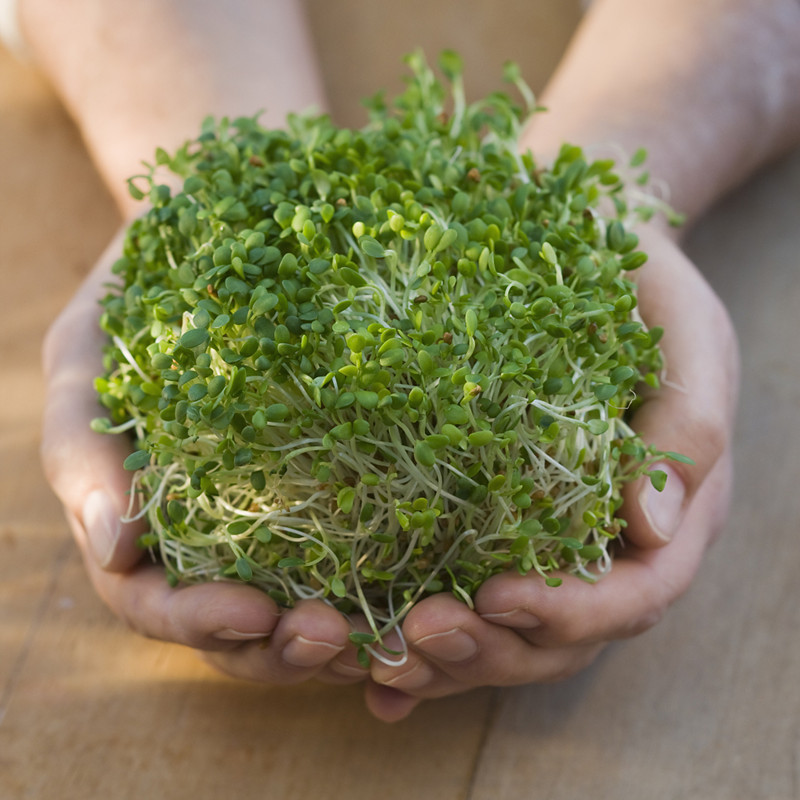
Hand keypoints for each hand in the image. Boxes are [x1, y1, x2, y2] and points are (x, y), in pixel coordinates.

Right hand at [41, 228, 358, 686]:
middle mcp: (209, 536)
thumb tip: (116, 550)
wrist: (216, 243)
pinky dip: (385, 589)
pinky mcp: (331, 491)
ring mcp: (273, 520)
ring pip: (299, 610)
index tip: (253, 612)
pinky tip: (427, 589)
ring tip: (388, 634)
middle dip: (280, 650)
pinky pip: (358, 554)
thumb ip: (80, 447)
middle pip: (236, 629)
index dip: (197, 621)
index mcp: (141, 523)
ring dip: (340, 640)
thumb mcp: (87, 357)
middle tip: (334, 637)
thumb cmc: (137, 299)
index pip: (154, 601)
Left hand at [362, 225, 738, 720]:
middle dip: (490, 648)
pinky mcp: (497, 533)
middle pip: (560, 637)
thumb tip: (649, 526)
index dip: (569, 611)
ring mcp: (551, 548)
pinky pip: (466, 605)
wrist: (593, 258)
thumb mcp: (687, 337)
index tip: (497, 595)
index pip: (632, 593)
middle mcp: (608, 547)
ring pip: (509, 636)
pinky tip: (374, 683)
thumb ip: (685, 429)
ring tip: (380, 659)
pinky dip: (425, 654)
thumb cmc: (644, 288)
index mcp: (667, 514)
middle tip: (415, 635)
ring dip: (448, 661)